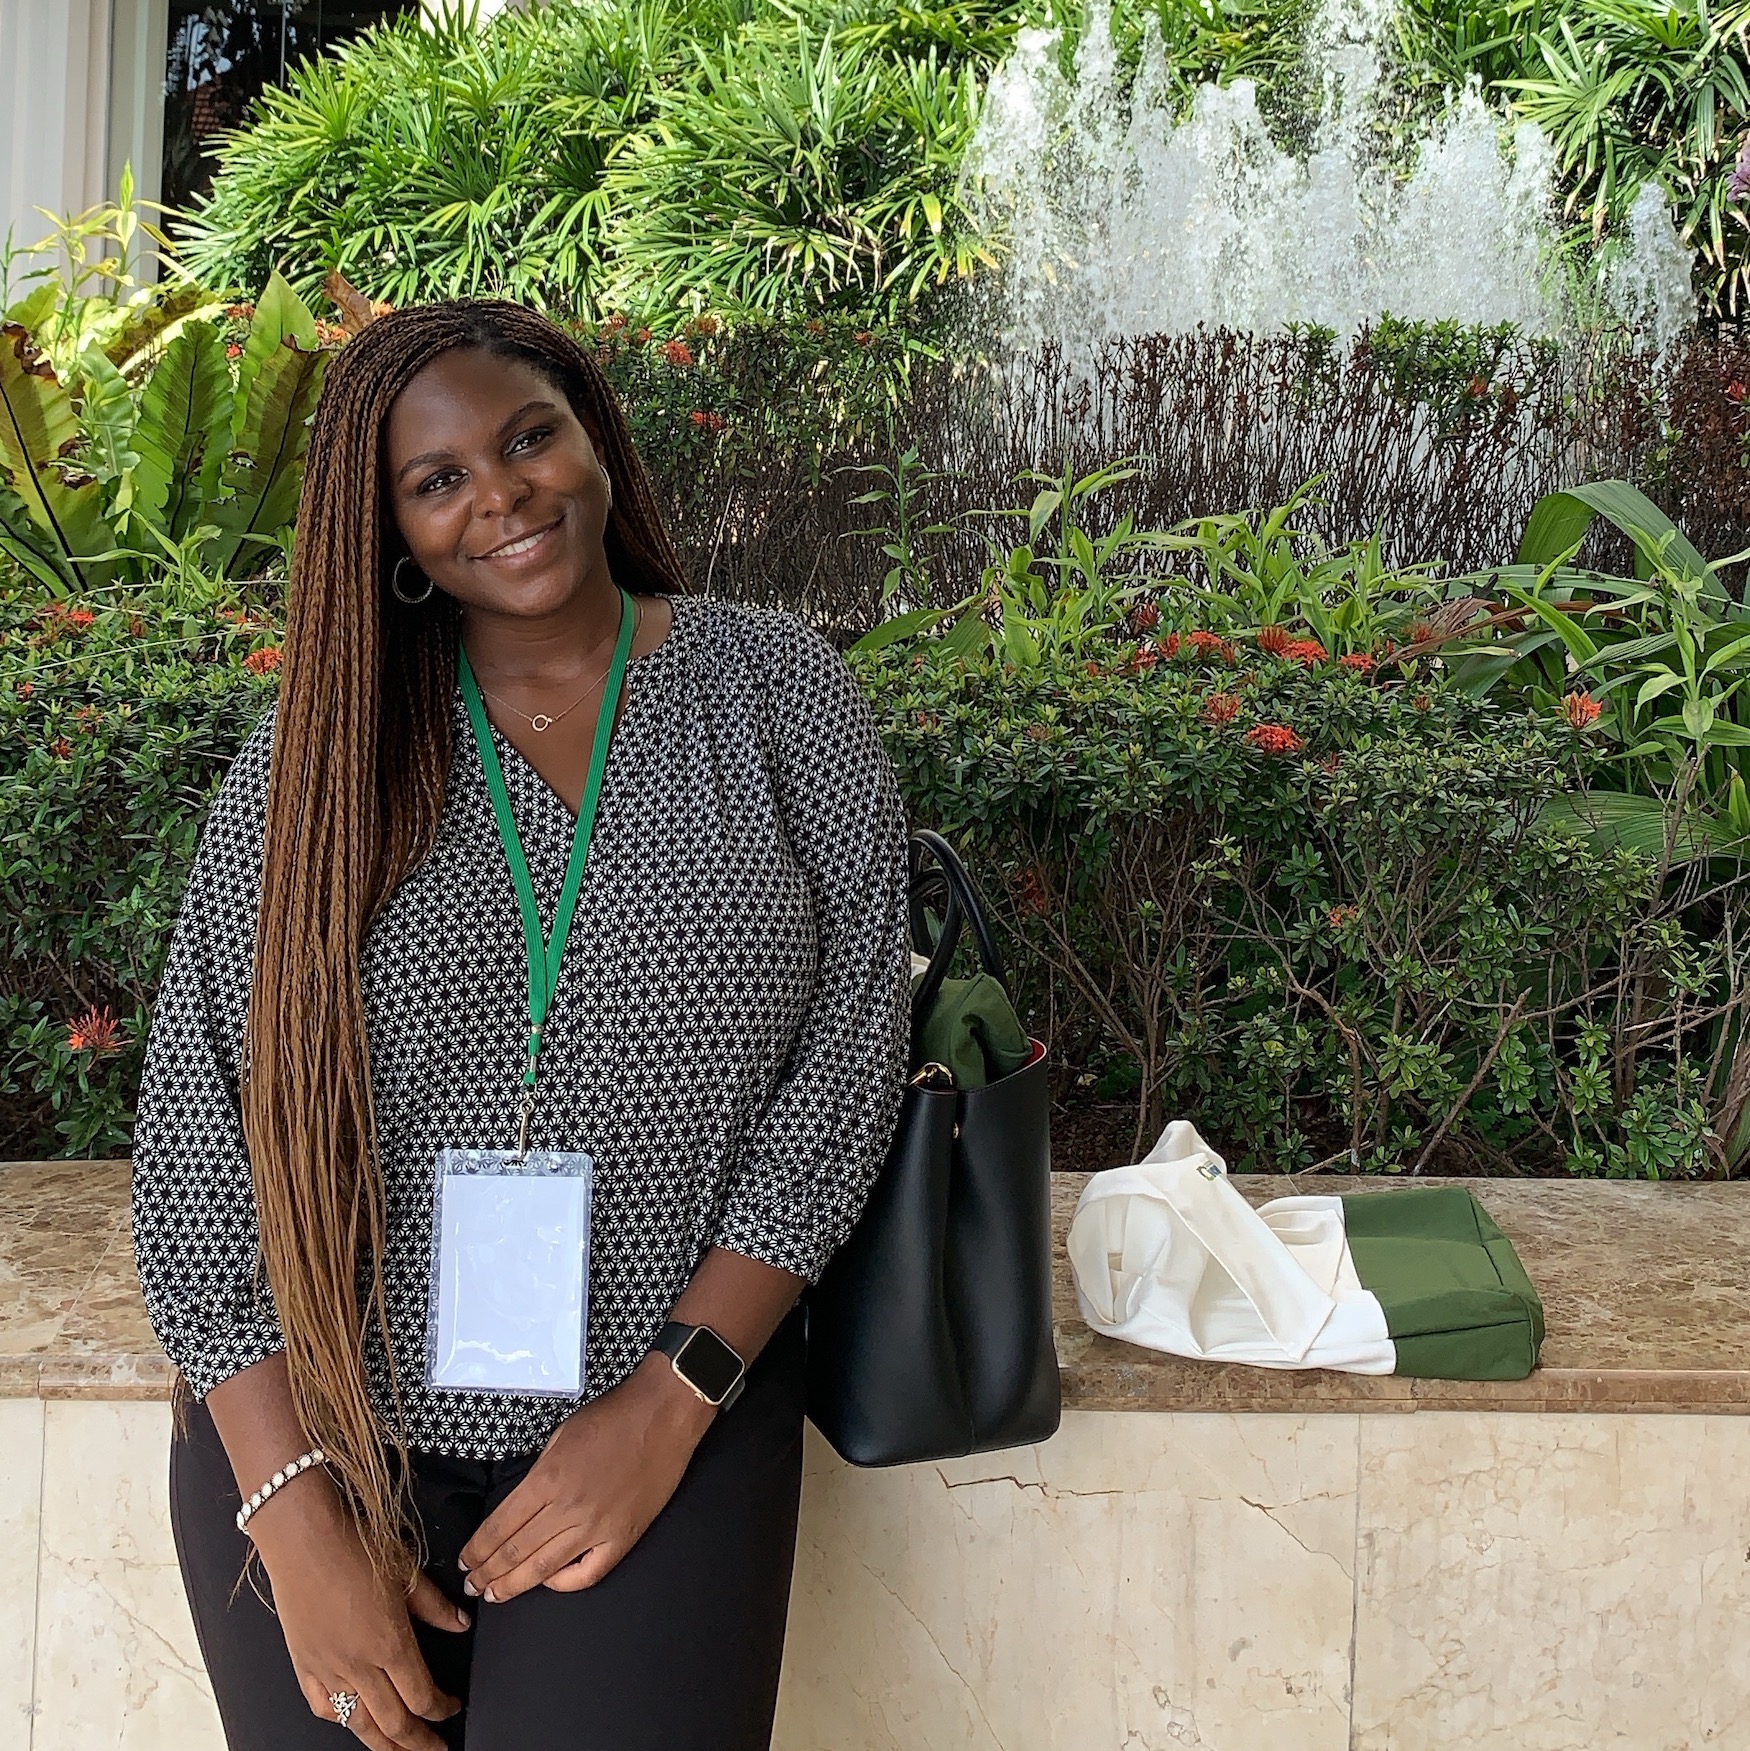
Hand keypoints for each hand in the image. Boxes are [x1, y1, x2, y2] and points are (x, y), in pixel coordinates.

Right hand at [248, 1476, 467, 1749]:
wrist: (303, 1538)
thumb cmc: (354, 1546)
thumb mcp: (407, 1572)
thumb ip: (435, 1606)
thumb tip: (460, 1622)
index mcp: (390, 1643)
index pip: (422, 1696)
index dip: (442, 1708)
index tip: (453, 1707)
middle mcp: (359, 1665)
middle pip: (394, 1723)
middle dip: (417, 1742)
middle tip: (434, 1748)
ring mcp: (328, 1669)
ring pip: (358, 1725)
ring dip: (383, 1744)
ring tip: (398, 1750)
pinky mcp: (304, 1665)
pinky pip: (324, 1707)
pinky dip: (343, 1720)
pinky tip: (353, 1720)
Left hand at [458, 1355, 714, 1602]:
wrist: (663, 1414)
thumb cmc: (612, 1416)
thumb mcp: (561, 1434)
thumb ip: (538, 1472)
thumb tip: (521, 1503)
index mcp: (548, 1479)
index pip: (500, 1526)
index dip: (478, 1549)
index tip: (465, 1562)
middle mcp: (568, 1508)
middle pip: (516, 1552)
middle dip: (488, 1573)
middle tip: (471, 1586)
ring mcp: (597, 1527)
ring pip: (545, 1569)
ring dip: (514, 1585)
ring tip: (495, 1595)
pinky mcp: (623, 1537)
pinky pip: (588, 1573)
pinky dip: (564, 1584)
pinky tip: (549, 1582)